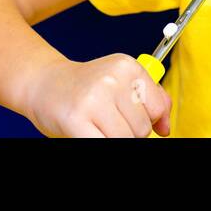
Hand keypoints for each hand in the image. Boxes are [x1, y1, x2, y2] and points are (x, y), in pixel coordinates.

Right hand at [22, 54, 171, 137]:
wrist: (43, 84)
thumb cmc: (85, 88)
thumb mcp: (120, 82)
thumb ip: (149, 98)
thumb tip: (166, 128)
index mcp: (127, 66)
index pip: (158, 107)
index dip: (150, 121)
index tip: (134, 121)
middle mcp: (112, 78)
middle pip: (142, 127)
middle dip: (129, 132)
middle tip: (108, 122)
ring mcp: (94, 98)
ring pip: (126, 139)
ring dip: (115, 140)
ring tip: (98, 127)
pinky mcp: (76, 118)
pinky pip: (104, 144)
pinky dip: (101, 143)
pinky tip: (91, 135)